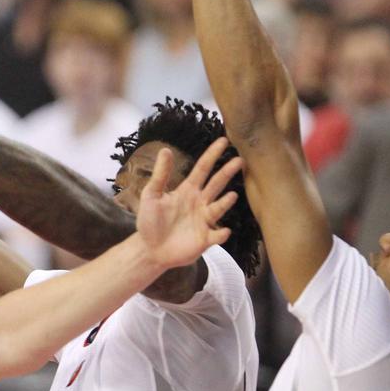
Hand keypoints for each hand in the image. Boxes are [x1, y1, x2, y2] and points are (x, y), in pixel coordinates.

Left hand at [136, 138, 241, 269]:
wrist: (149, 249)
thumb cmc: (150, 221)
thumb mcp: (151, 195)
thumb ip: (160, 174)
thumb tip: (165, 150)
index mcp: (188, 190)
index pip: (203, 168)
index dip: (212, 154)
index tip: (223, 140)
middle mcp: (199, 203)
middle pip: (216, 184)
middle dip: (227, 172)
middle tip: (240, 160)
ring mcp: (204, 220)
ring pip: (219, 208)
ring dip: (226, 202)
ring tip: (231, 195)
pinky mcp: (205, 239)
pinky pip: (217, 235)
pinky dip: (222, 233)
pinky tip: (224, 231)